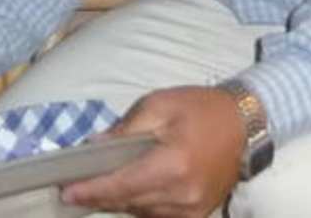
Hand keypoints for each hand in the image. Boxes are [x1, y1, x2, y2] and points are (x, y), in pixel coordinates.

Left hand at [61, 86, 244, 217]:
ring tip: (99, 189)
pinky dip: (140, 206)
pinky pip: (157, 216)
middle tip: (74, 190)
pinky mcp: (197, 215)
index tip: (66, 192)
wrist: (244, 124)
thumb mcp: (159, 104)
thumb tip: (95, 146)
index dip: (92, 191)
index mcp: (172, 165)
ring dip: (119, 202)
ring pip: (141, 213)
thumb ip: (126, 129)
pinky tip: (129, 192)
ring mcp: (191, 210)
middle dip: (100, 197)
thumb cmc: (200, 108)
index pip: (122, 186)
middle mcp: (182, 195)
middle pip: (128, 203)